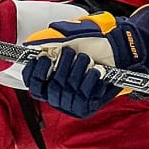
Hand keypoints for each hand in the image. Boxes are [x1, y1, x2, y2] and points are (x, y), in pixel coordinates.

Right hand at [20, 13, 140, 117]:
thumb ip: (49, 45)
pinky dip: (91, 79)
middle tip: (70, 53)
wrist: (116, 54)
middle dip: (62, 67)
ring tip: (86, 59)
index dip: (35, 73)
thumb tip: (32, 48)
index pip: (34, 85)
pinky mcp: (87, 107)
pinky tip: (96, 70)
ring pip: (69, 90)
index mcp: (49, 84)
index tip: (42, 58)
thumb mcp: (68, 42)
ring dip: (78, 70)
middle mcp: (58, 97)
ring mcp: (72, 104)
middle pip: (52, 87)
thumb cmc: (91, 48)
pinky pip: (85, 95)